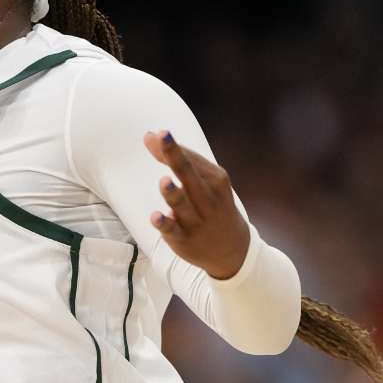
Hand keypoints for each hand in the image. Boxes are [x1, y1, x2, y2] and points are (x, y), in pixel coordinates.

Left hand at [143, 130, 249, 278]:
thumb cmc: (212, 204)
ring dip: (172, 192)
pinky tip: (155, 216)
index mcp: (215, 179)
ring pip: (181, 203)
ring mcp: (196, 219)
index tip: (156, 134)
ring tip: (164, 181)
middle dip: (175, 155)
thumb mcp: (205, 181)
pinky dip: (164, 223)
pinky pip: (172, 229)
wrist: (232, 249)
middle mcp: (207, 197)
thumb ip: (179, 159)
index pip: (191, 159)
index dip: (172, 146)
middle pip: (187, 173)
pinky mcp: (184, 238)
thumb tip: (149, 135)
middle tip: (162, 136)